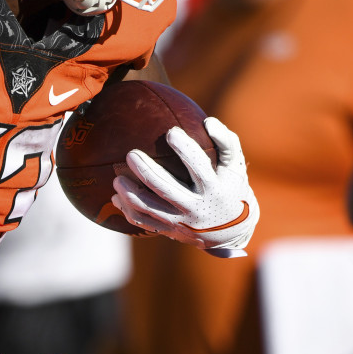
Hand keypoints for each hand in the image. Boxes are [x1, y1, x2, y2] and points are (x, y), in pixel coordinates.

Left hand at [111, 117, 258, 256]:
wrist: (232, 232)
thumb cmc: (231, 189)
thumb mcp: (236, 167)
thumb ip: (226, 142)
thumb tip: (208, 121)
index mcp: (214, 189)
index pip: (199, 166)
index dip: (185, 149)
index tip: (171, 132)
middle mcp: (196, 208)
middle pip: (165, 188)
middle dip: (146, 171)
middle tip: (131, 154)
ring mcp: (181, 222)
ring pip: (149, 208)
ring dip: (129, 193)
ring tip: (117, 178)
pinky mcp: (170, 231)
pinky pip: (143, 222)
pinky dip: (127, 210)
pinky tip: (116, 197)